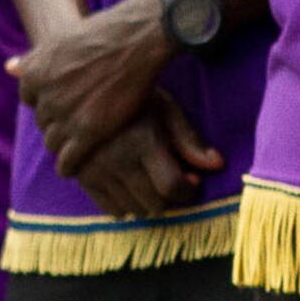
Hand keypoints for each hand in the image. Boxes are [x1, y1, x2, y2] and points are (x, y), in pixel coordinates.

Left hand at [8, 0, 171, 171]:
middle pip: (43, 122)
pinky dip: (68, 166)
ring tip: (75, 147)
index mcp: (34, 74)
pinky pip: (68, 160)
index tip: (62, 103)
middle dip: (56, 123)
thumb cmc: (101, 35)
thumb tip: (8, 67)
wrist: (134, 40)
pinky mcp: (87, 133)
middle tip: (74, 125)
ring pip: (52, 142)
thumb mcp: (59, 41)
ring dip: (62, 145)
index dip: (47, 101)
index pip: (30, 99)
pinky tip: (74, 169)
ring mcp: (65, 116)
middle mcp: (46, 97)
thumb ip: (33, 59)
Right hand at [70, 96, 218, 221]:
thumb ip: (189, 139)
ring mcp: (97, 171)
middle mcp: (118, 160)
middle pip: (154, 204)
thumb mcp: (164, 108)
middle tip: (172, 180)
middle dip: (170, 197)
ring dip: (148, 202)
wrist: (82, 90)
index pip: (171, 187)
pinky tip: (131, 188)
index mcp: (143, 140)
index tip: (192, 181)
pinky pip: (110, 209)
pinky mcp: (82, 177)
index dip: (187, 190)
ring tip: (151, 182)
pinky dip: (125, 206)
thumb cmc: (132, 96)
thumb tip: (217, 165)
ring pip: (134, 209)